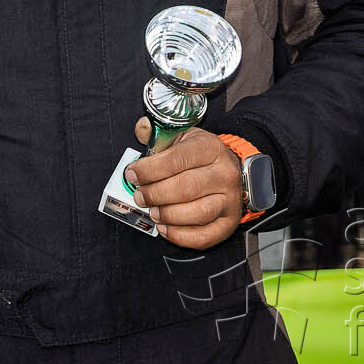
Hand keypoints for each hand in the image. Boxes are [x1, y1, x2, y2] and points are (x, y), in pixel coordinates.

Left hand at [123, 120, 244, 249]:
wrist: (229, 169)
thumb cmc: (199, 154)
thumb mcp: (181, 136)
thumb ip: (159, 134)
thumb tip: (142, 127)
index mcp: (210, 148)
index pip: (177, 160)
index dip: (149, 169)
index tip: (132, 174)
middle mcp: (224, 174)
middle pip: (187, 188)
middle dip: (156, 194)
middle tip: (140, 196)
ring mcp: (231, 200)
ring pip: (198, 213)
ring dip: (169, 215)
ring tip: (153, 211)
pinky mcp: (230, 222)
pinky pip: (206, 236)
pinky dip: (181, 236)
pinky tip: (165, 228)